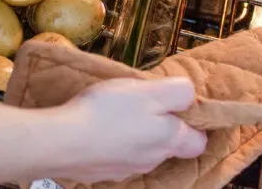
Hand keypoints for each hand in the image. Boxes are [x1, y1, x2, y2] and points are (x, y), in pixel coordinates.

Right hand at [0, 77, 205, 185]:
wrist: (62, 142)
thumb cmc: (107, 112)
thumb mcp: (148, 90)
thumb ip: (178, 92)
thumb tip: (190, 96)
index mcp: (169, 140)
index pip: (198, 142)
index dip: (193, 124)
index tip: (178, 106)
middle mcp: (152, 159)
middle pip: (168, 145)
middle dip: (160, 126)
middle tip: (141, 104)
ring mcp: (127, 169)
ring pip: (141, 151)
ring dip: (134, 134)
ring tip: (115, 114)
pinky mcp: (103, 172)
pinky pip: (116, 156)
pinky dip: (112, 144)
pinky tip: (98, 129)